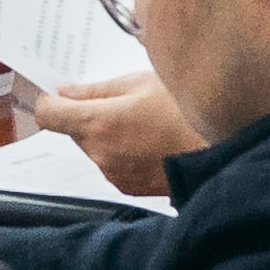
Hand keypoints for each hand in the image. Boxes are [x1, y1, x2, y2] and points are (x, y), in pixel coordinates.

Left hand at [28, 66, 205, 182]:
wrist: (222, 152)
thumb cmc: (187, 112)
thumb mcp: (142, 83)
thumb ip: (97, 89)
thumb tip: (66, 90)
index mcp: (98, 122)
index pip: (47, 114)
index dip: (47, 100)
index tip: (55, 92)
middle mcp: (99, 153)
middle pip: (71, 130)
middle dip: (85, 114)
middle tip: (118, 100)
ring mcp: (113, 173)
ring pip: (92, 147)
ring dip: (105, 133)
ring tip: (142, 120)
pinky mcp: (127, 186)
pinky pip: (110, 163)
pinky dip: (120, 151)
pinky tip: (148, 140)